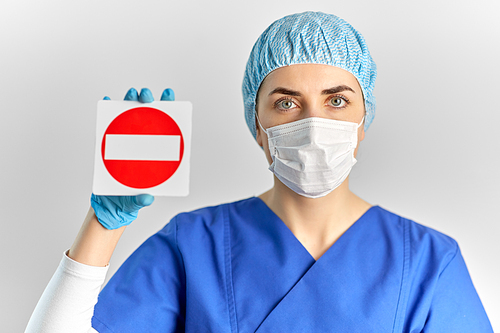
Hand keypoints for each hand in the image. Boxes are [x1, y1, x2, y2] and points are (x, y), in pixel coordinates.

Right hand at [92, 87, 174, 229]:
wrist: (109, 204)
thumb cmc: (130, 199)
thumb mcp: (138, 200)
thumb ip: (142, 199)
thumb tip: (147, 197)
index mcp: (155, 151)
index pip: (165, 125)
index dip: (168, 107)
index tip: (168, 95)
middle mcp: (142, 141)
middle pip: (147, 114)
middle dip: (148, 100)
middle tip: (146, 97)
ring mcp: (125, 139)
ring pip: (129, 113)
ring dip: (130, 100)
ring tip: (131, 94)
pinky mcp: (109, 142)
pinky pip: (108, 123)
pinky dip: (108, 110)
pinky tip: (108, 101)